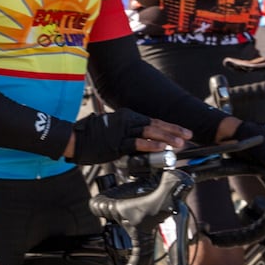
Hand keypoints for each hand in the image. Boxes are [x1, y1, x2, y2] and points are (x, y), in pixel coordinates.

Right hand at [65, 108, 189, 163]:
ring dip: (167, 138)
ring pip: (150, 132)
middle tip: (188, 136)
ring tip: (180, 143)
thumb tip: (144, 143)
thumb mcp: (114, 129)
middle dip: (174, 131)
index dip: (170, 126)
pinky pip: (137, 143)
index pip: (154, 120)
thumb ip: (129, 133)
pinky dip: (151, 145)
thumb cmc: (93, 135)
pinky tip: (161, 148)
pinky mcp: (117, 142)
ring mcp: (122, 131)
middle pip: (156, 124)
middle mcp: (127, 120)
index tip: (183, 131)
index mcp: (128, 116)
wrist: (75, 138)